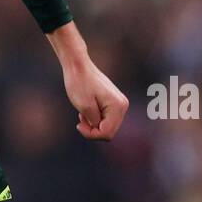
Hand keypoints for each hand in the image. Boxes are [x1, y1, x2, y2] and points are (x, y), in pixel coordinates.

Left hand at [48, 23, 128, 141]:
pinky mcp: (113, 103)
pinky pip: (105, 120)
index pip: (107, 134)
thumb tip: (101, 130)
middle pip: (109, 132)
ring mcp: (119, 104)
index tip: (79, 124)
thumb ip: (95, 122)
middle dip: (93, 130)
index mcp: (118, 106)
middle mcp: (123, 106)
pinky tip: (86, 111)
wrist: (78, 66)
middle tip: (80, 120)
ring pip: (107, 127)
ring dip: (93, 124)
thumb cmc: (79, 84)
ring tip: (82, 114)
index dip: (91, 134)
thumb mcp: (84, 107)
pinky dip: (94, 119)